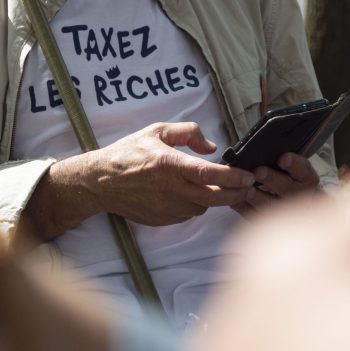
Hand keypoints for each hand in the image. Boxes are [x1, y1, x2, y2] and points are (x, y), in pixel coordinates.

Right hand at [24, 122, 254, 238]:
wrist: (101, 182)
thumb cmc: (128, 153)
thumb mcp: (157, 131)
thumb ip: (187, 133)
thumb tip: (211, 147)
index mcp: (169, 164)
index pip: (210, 174)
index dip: (234, 177)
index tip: (248, 175)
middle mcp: (169, 189)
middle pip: (214, 198)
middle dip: (236, 193)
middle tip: (248, 187)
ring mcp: (165, 207)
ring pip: (202, 208)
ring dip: (213, 199)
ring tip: (217, 187)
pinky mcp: (161, 219)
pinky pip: (187, 214)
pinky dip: (195, 206)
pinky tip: (192, 194)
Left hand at [232, 152, 320, 216]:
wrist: (297, 205)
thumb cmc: (289, 178)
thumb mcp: (292, 167)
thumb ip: (282, 159)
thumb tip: (263, 146)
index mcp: (306, 178)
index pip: (303, 169)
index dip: (294, 163)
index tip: (283, 158)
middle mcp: (298, 195)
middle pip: (286, 188)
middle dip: (272, 179)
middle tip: (258, 171)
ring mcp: (285, 212)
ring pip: (271, 205)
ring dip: (256, 196)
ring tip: (245, 188)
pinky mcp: (270, 222)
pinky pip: (255, 215)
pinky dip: (243, 207)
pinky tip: (233, 199)